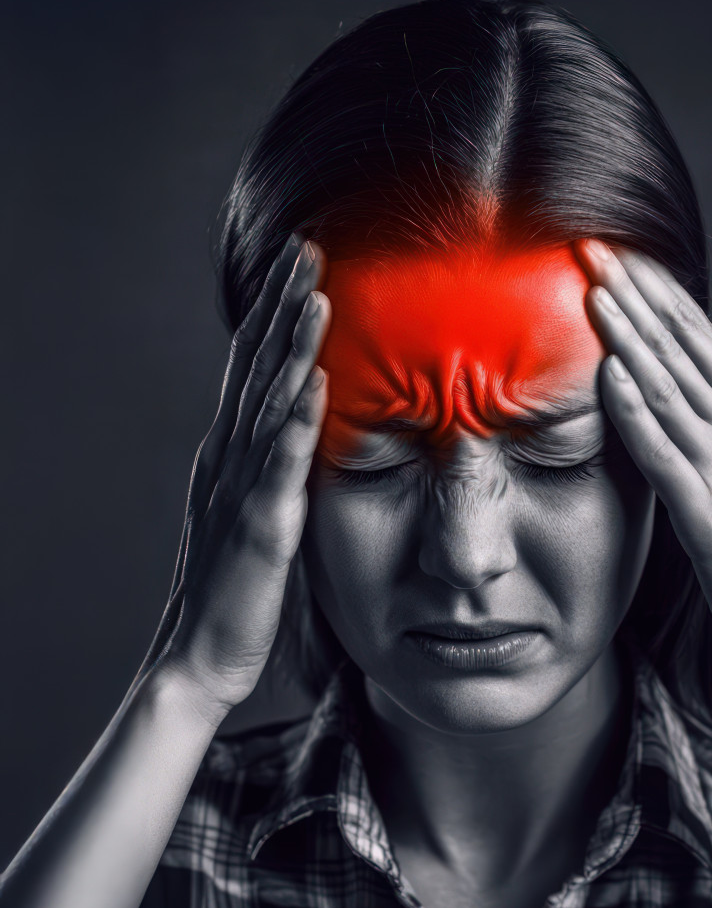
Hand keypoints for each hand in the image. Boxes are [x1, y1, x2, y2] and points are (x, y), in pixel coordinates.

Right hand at [144, 235, 330, 714]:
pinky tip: (316, 383)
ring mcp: (239, 489)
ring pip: (268, 404)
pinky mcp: (258, 526)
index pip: (252, 366)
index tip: (300, 260)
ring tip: (318, 294)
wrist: (197, 659)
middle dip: (282, 305)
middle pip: (256, 367)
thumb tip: (303, 420)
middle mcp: (228, 458)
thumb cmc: (235, 587)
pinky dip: (297, 422)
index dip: (274, 311)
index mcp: (229, 452)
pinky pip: (279, 467)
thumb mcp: (254, 507)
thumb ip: (273, 462)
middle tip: (307, 249)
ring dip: (292, 347)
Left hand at [577, 239, 711, 680]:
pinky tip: (610, 375)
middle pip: (681, 346)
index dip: (655, 288)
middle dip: (636, 291)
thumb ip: (705, 425)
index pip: (697, 334)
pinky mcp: (707, 513)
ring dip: (629, 334)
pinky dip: (636, 408)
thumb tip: (657, 382)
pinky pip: (664, 451)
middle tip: (593, 244)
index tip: (617, 250)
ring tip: (593, 288)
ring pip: (670, 386)